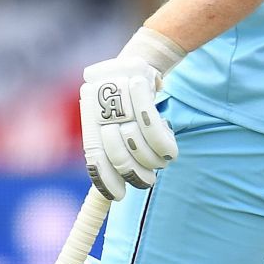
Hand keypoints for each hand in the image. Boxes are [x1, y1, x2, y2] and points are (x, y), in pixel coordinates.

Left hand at [80, 29, 183, 199]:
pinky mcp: (141, 98)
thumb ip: (115, 149)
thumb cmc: (125, 100)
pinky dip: (166, 145)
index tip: (120, 197)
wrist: (136, 65)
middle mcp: (102, 118)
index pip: (95, 162)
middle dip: (138, 174)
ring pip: (143, 151)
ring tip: (160, 152)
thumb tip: (122, 180)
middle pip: (122, 161)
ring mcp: (121, 107)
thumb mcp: (116, 122)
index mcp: (92, 127)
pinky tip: (170, 147)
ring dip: (155, 157)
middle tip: (149, 176)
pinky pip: (158, 135)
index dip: (106, 183)